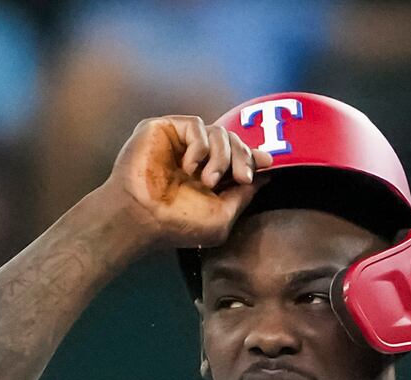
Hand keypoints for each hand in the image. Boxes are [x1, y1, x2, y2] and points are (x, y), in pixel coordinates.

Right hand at [104, 113, 268, 248]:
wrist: (142, 217)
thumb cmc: (177, 224)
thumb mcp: (222, 216)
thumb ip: (244, 194)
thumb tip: (265, 174)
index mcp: (209, 176)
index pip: (237, 156)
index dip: (254, 156)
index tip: (268, 162)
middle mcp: (195, 157)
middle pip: (232, 141)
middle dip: (242, 157)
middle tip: (241, 178)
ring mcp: (180, 142)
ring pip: (218, 132)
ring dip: (222, 157)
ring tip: (209, 181)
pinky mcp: (165, 128)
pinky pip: (197, 125)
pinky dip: (200, 147)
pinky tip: (189, 168)